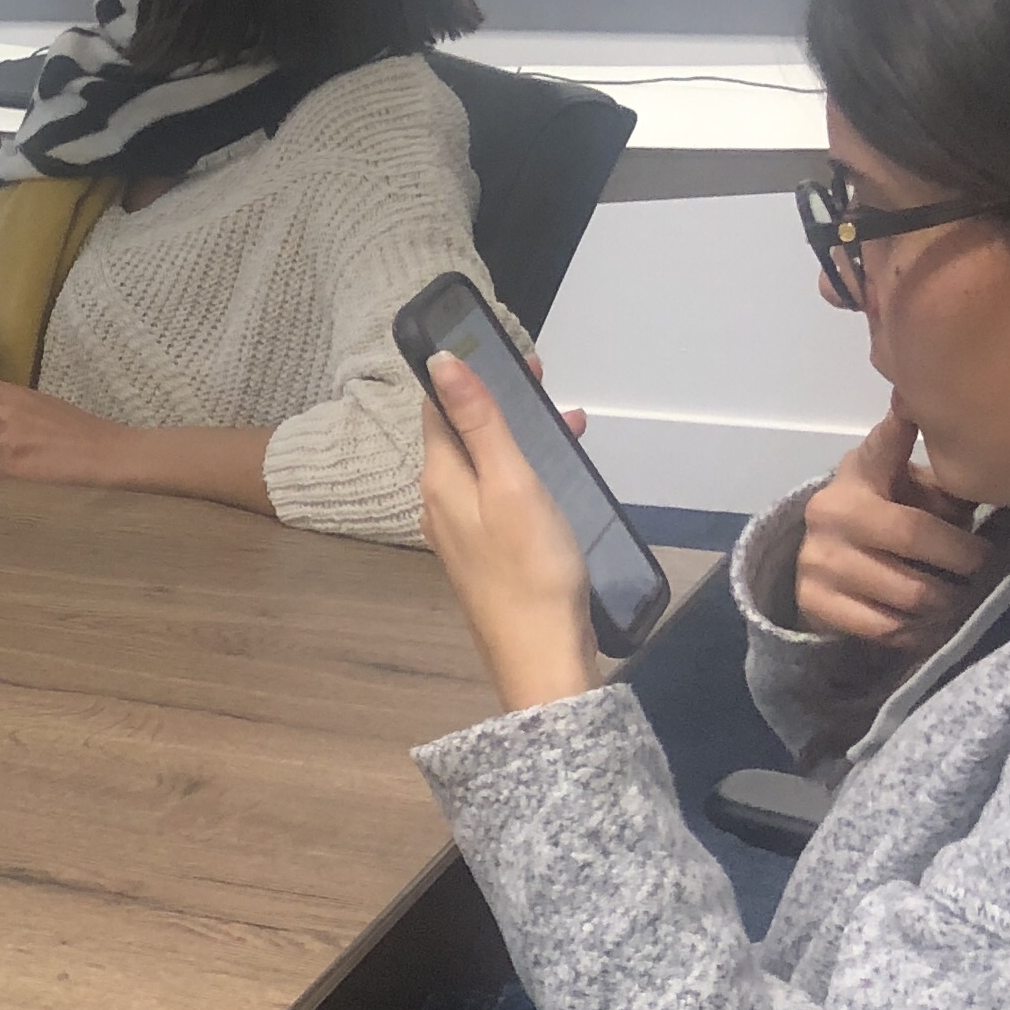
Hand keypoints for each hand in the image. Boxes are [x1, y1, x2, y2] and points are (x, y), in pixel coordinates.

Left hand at [0, 371, 134, 485]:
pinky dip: (1, 491)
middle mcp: (0, 416)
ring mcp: (3, 445)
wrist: (110, 455)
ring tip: (24, 474)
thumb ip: (8, 409)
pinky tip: (25, 488)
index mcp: (9, 395)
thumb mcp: (42, 407)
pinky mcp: (10, 472)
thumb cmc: (82, 433)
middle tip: (8, 461)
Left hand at [417, 353, 603, 712]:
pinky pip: (500, 495)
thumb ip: (478, 421)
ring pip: (487, 464)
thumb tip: (441, 362)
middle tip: (545, 383)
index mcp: (439, 480)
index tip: (506, 353)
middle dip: (502, 404)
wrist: (542, 656)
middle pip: (464, 434)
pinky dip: (528, 473)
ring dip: (523, 438)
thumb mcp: (509, 482)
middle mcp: (440, 502)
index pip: (438, 408)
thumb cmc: (531, 567)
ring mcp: (462, 531)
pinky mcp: (487, 553)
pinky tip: (561, 475)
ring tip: (572, 424)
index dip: (467, 374)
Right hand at [790, 414, 992, 651]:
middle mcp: (830, 512)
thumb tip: (992, 458)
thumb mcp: (909, 490)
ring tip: (966, 599)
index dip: (898, 430)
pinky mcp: (813, 601)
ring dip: (948, 601)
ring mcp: (818, 559)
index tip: (913, 412)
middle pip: (914, 535)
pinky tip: (935, 624)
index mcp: (858, 475)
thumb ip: (943, 479)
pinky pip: (887, 627)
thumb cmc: (889, 518)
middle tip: (987, 567)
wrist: (826, 567)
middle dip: (963, 557)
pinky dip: (921, 630)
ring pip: (908, 592)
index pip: (882, 448)